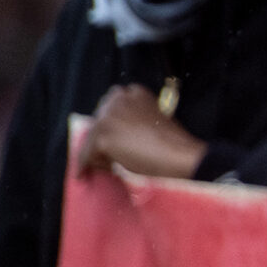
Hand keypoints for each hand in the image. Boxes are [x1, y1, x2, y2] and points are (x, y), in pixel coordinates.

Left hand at [77, 84, 206, 178]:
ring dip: (99, 153)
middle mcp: (118, 98)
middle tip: (115, 157)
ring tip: (112, 167)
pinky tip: (85, 174)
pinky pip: (86, 155)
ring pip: (91, 138)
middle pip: (98, 121)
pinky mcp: (102, 136)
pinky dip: (86, 165)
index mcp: (134, 92)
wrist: (181, 156)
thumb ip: (135, 119)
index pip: (111, 108)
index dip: (114, 126)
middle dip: (104, 138)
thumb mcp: (155, 120)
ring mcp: (108, 116)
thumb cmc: (174, 144)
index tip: (119, 141)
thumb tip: (115, 136)